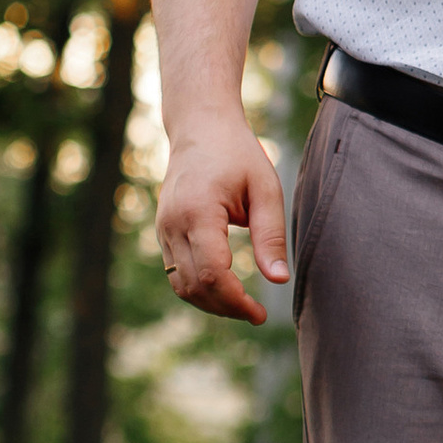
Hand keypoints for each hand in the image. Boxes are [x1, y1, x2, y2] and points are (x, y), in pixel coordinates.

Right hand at [156, 113, 289, 325]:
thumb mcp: (265, 188)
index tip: (260, 314)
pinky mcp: (162, 232)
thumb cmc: (237, 154)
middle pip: (194, 286)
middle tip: (256, 315)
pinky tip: (224, 290)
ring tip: (242, 307)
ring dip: (210, 303)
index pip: (212, 274)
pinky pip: (175, 273)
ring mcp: (162, 229)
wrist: (200, 127)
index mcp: (198, 212)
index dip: (236, 301)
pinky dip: (198, 288)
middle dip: (225, 308)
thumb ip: (271, 234)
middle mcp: (172, 224)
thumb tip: (279, 279)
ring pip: (180, 285)